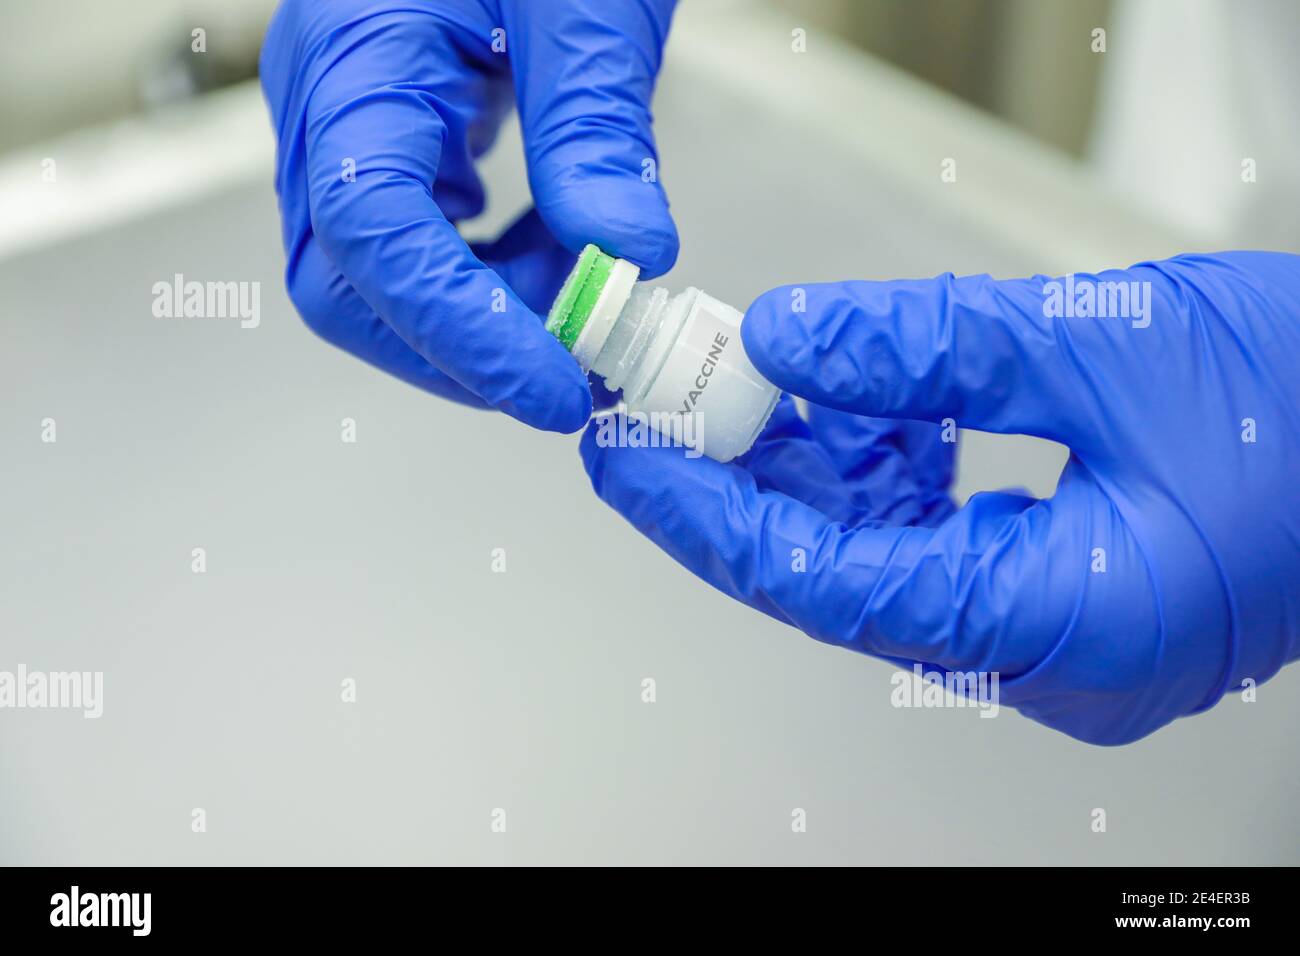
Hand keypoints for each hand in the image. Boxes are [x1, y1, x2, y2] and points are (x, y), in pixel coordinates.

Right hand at [260, 0, 678, 430]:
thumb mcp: (587, 1)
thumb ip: (596, 129)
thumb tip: (626, 257)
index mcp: (357, 56)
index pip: (373, 232)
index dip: (460, 330)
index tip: (553, 388)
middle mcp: (330, 101)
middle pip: (348, 284)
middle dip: (459, 350)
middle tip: (571, 378)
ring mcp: (352, 123)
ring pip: (379, 278)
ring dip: (484, 320)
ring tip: (586, 305)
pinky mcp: (393, 137)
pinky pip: (420, 240)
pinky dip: (491, 277)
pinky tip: (560, 260)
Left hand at [580, 252, 1299, 743]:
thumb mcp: (1099, 344)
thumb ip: (925, 347)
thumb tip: (789, 340)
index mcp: (1065, 628)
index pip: (828, 584)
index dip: (711, 519)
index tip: (629, 462)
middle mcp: (1049, 653)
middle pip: (842, 571)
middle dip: (751, 482)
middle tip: (667, 405)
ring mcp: (1055, 627)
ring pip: (884, 552)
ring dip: (815, 466)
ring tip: (748, 381)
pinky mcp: (1062, 586)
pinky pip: (938, 536)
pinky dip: (885, 468)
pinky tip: (851, 402)